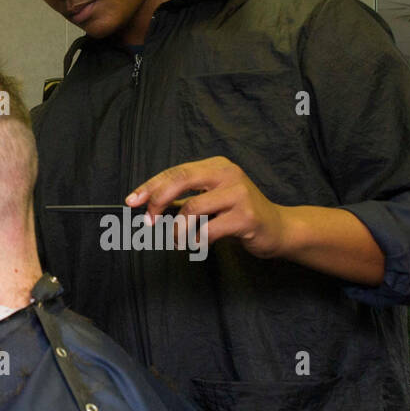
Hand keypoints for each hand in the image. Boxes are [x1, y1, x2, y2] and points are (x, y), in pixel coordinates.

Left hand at [125, 156, 289, 258]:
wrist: (277, 228)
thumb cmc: (239, 215)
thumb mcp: (212, 200)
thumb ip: (185, 199)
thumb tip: (149, 205)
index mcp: (216, 166)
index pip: (176, 172)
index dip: (151, 186)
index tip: (132, 201)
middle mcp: (228, 174)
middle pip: (181, 179)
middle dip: (158, 200)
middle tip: (149, 221)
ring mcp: (239, 194)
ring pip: (192, 208)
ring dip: (178, 229)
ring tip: (178, 240)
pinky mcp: (246, 217)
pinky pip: (209, 230)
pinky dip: (197, 240)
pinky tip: (198, 244)